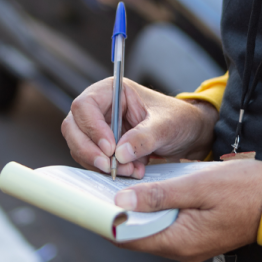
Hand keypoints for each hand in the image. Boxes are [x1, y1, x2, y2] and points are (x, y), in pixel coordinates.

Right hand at [62, 78, 218, 177]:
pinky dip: (107, 170)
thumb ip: (144, 137)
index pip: (85, 106)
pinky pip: (93, 160)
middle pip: (74, 127)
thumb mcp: (166, 125)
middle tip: (109, 167)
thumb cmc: (179, 120)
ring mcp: (99, 128)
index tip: (110, 148)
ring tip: (130, 170)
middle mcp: (100, 108)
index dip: (92, 128)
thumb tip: (119, 154)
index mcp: (112, 90)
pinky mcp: (103, 147)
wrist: (188, 136)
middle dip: (89, 150)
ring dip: (101, 164)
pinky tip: (131, 171)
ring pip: (80, 147)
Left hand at [113, 160, 261, 261]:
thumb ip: (160, 194)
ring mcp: (192, 243)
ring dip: (138, 209)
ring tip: (123, 184)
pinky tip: (150, 188)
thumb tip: (123, 202)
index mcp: (181, 241)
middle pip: (138, 234)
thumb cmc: (246, 189)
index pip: (130, 237)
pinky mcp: (198, 233)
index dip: (107, 220)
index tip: (91, 201)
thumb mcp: (198, 185)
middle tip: (103, 187)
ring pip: (152, 228)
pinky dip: (156, 208)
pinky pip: (168, 223)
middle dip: (119, 213)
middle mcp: (183, 249)